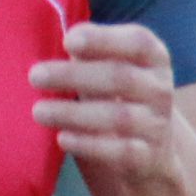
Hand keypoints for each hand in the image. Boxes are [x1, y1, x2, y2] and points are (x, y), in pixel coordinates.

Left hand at [29, 21, 187, 184]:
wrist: (152, 148)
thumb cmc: (118, 94)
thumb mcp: (111, 67)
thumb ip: (91, 51)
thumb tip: (66, 39)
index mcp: (154, 59)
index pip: (138, 42)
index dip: (104, 39)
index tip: (68, 41)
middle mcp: (160, 89)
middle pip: (121, 78)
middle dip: (75, 76)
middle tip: (35, 75)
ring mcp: (156, 124)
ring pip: (118, 117)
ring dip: (74, 114)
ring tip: (38, 111)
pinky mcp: (147, 156)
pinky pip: (120, 151)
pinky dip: (89, 144)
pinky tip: (62, 138)